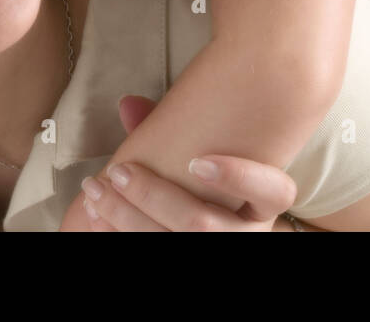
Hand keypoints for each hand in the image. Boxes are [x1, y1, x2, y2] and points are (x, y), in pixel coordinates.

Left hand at [64, 96, 300, 231]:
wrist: (202, 229)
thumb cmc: (205, 188)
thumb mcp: (205, 164)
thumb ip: (177, 133)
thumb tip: (127, 103)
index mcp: (261, 206)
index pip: (275, 192)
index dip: (240, 177)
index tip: (197, 161)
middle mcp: (245, 237)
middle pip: (202, 224)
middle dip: (153, 196)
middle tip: (120, 171)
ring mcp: (219, 254)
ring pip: (171, 243)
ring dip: (123, 216)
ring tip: (95, 189)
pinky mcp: (188, 267)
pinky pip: (148, 252)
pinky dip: (116, 233)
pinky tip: (96, 215)